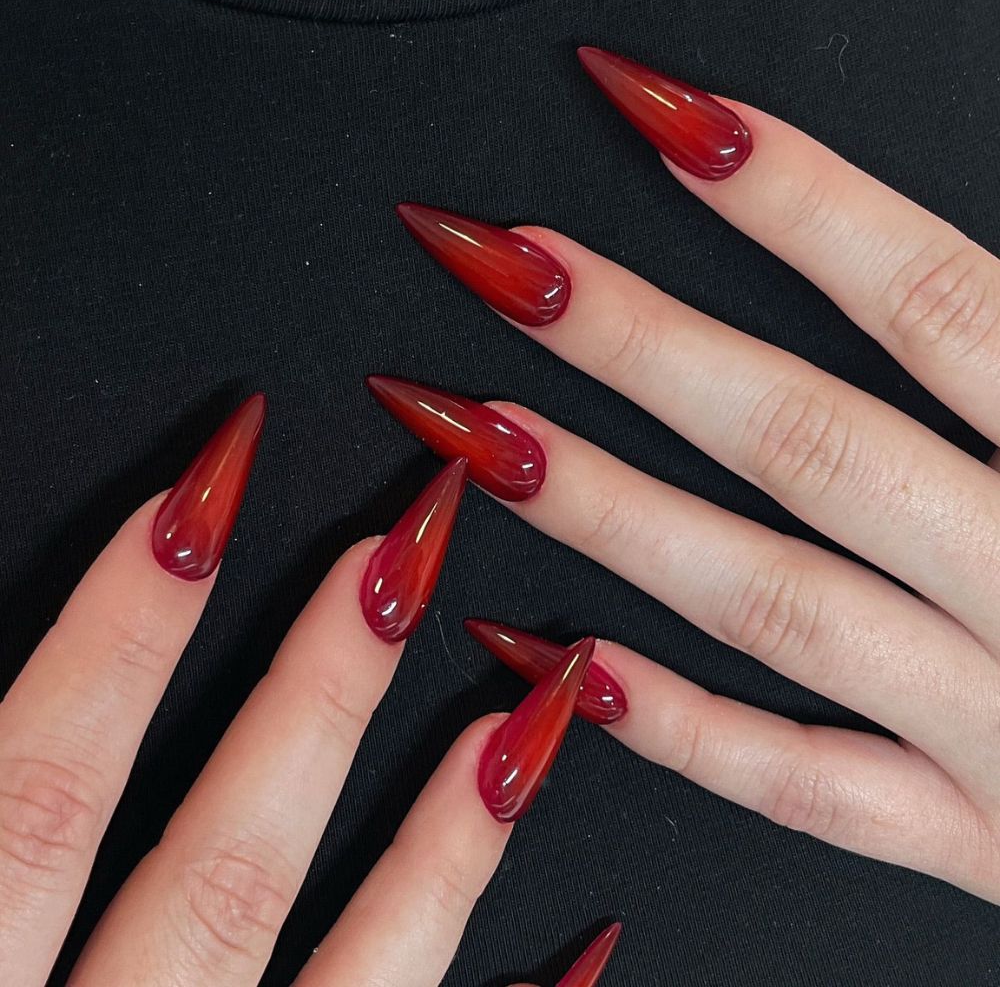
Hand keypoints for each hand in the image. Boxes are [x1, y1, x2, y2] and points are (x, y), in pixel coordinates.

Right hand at [0, 397, 607, 985]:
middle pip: (227, 862)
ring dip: (450, 843)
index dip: (116, 633)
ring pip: (359, 975)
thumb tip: (25, 696)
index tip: (207, 488)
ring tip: (529, 718)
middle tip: (405, 550)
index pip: (42, 791)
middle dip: (319, 694)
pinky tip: (584, 944)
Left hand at [379, 47, 999, 904]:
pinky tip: (565, 666)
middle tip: (505, 270)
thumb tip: (944, 271)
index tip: (656, 121)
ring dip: (616, 517)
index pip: (933, 299)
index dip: (794, 201)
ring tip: (489, 441)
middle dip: (643, 347)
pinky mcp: (976, 840)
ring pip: (774, 602)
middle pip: (808, 437)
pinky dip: (684, 729)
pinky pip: (806, 786)